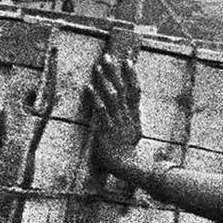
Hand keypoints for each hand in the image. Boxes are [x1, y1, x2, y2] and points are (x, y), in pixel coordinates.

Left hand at [82, 52, 149, 183]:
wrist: (127, 166)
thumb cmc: (127, 151)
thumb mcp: (133, 132)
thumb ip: (131, 119)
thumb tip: (130, 109)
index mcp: (134, 115)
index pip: (134, 90)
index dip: (131, 74)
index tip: (127, 60)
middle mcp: (127, 115)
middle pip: (122, 88)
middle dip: (114, 71)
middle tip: (107, 56)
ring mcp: (118, 121)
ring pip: (113, 96)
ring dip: (104, 80)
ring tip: (97, 67)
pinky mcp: (107, 129)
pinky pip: (102, 110)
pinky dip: (95, 98)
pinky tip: (88, 87)